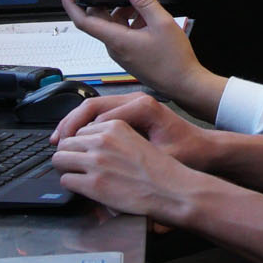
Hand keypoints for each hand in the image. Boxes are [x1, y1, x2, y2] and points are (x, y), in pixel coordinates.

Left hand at [48, 114, 202, 220]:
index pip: (81, 129)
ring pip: (60, 159)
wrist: (173, 191)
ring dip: (65, 168)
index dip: (79, 142)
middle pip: (66, 142)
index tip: (80, 151)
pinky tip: (82, 187)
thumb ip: (113, 139)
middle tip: (74, 164)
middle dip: (68, 153)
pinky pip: (65, 180)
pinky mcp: (93, 184)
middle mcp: (103, 141)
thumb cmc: (161, 170)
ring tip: (76, 175)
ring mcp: (96, 162)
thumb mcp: (137, 141)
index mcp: (115, 127)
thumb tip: (91, 144)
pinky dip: (71, 184)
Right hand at [50, 91, 219, 163]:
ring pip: (94, 108)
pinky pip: (102, 114)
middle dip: (70, 124)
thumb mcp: (162, 158)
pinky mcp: (132, 111)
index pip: (99, 113)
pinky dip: (87, 126)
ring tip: (60, 140)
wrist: (207, 148)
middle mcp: (136, 99)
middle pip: (92, 106)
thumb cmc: (190, 151)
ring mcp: (133, 103)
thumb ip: (134, 157)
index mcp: (142, 106)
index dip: (78, 131)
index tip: (64, 146)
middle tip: (55, 142)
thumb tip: (102, 162)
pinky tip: (77, 140)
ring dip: (75, 124)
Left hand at [59, 0, 216, 107]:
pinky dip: (130, 22)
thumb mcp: (162, 23)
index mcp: (117, 40)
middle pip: (100, 19)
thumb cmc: (174, 61)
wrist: (184, 84)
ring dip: (123, 11)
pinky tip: (147, 18)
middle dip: (108, 2)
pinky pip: (122, 34)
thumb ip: (144, 1)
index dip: (71, 4)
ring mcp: (121, 53)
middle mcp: (114, 48)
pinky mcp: (129, 56)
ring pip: (113, 26)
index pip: (83, 21)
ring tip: (141, 3)